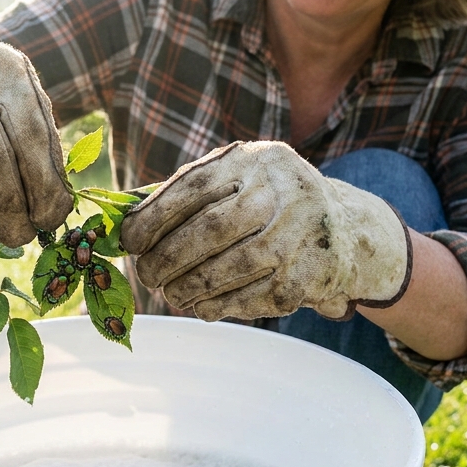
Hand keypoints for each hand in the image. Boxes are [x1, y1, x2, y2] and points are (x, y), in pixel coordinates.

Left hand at [119, 141, 412, 321]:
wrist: (347, 231)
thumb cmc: (269, 205)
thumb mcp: (236, 182)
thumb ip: (184, 194)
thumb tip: (119, 220)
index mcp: (256, 160)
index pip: (194, 187)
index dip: (154, 217)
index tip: (129, 242)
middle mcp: (284, 190)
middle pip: (211, 230)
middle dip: (168, 259)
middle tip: (147, 276)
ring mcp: (302, 233)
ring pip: (232, 268)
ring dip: (191, 288)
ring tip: (171, 294)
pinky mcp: (312, 274)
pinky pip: (255, 298)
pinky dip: (221, 306)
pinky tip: (202, 306)